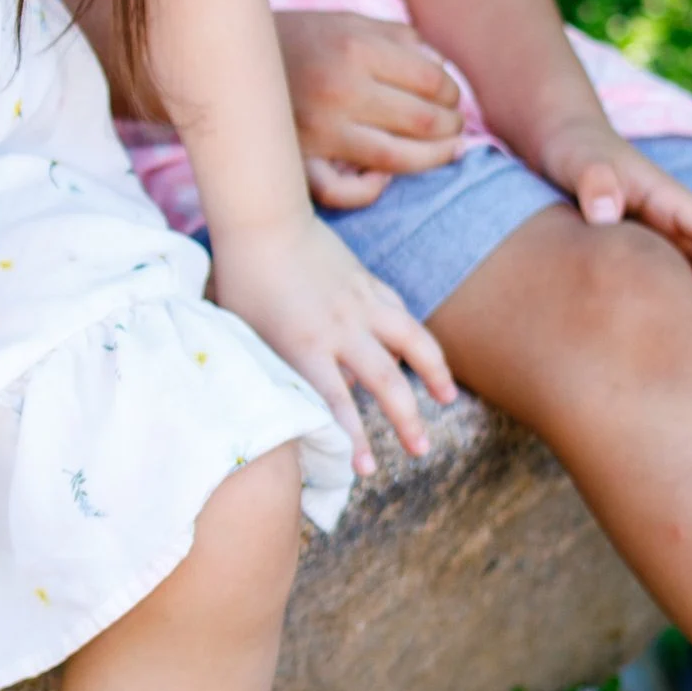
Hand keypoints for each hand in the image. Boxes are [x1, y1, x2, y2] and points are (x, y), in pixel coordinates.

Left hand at [208, 209, 455, 476]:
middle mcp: (341, 328)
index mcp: (305, 345)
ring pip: (413, 342)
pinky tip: (421, 354)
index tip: (369, 469)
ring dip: (435, 373)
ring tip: (447, 400)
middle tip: (421, 450)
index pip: (336, 403)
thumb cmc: (243, 282)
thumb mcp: (251, 335)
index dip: (354, 439)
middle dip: (407, 420)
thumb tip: (308, 398)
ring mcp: (361, 303)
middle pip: (386, 381)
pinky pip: (401, 315)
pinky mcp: (369, 283)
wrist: (263, 221)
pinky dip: (413, 337)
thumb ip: (281, 368)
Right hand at [275, 8, 464, 208]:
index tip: (450, 98)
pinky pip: (342, 191)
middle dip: (450, 127)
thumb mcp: (348, 22)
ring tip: (444, 152)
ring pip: (397, 160)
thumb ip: (399, 40)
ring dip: (433, 159)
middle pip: (423, 121)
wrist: (225, 57)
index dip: (452, 93)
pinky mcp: (297, 160)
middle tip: (452, 127)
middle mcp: (340, 90)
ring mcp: (318, 130)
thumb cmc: (297, 40)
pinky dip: (369, 190)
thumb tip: (443, 71)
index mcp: (356, 48)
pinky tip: (381, 178)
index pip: (433, 81)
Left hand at [530, 124, 691, 343]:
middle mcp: (681, 228)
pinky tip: (687, 360)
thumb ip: (594, 180)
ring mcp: (672, 250)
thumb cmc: (574, 154)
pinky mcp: (656, 269)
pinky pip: (690, 299)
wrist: (562, 152)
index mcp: (671, 201)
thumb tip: (606, 215)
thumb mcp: (578, 160)